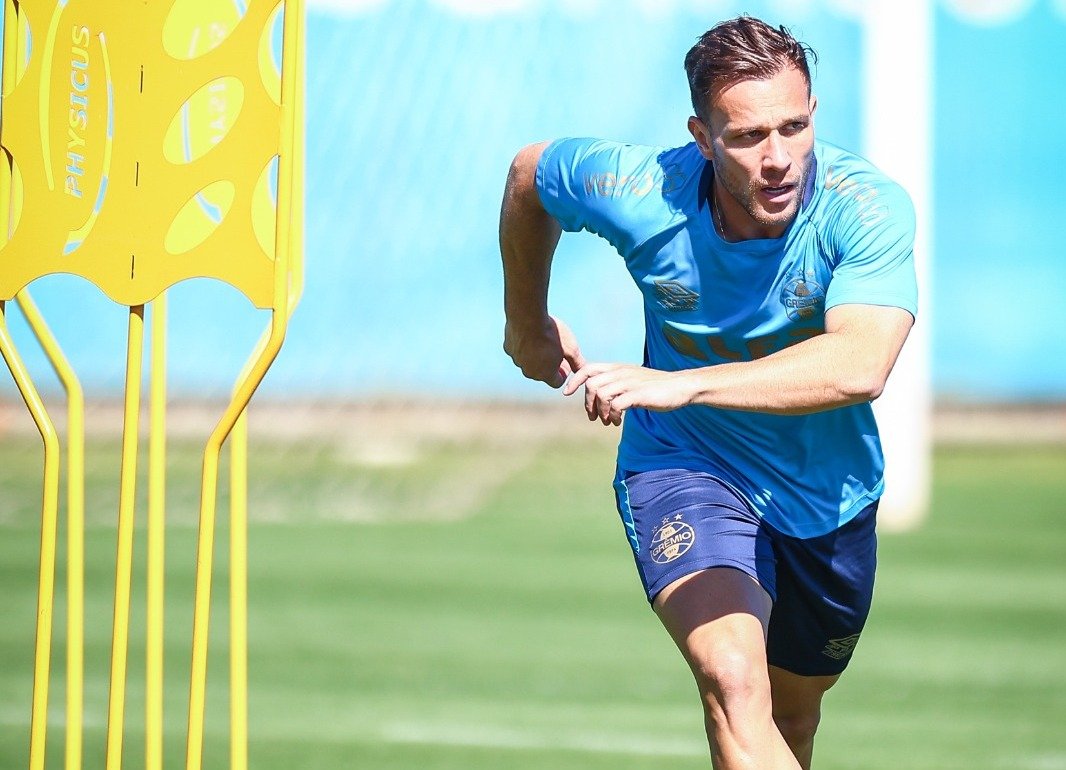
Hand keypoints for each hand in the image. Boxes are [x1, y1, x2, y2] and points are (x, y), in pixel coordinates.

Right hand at [504, 315, 586, 387]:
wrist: (527, 316)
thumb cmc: (552, 333)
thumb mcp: (571, 348)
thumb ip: (577, 362)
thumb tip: (583, 370)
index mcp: (545, 374)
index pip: (556, 382)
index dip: (563, 373)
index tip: (565, 361)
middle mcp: (529, 372)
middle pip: (541, 373)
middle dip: (549, 364)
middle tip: (556, 349)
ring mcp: (517, 360)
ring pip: (528, 362)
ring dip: (536, 355)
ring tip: (543, 339)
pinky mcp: (508, 348)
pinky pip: (518, 351)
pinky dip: (524, 345)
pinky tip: (531, 332)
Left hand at [563, 363, 693, 424]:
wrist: (679, 387)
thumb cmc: (655, 387)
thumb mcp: (631, 381)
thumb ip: (615, 385)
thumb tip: (597, 398)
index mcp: (617, 368)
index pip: (588, 368)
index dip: (574, 380)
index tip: (566, 393)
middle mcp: (621, 372)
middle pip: (591, 384)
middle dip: (588, 404)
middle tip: (595, 417)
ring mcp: (630, 382)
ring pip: (601, 394)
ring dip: (601, 412)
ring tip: (609, 420)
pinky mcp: (638, 394)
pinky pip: (616, 404)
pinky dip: (613, 415)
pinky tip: (618, 421)